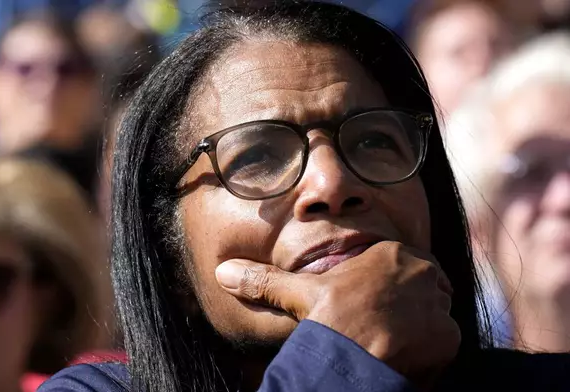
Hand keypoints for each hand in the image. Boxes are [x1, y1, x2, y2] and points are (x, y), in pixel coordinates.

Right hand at [215, 241, 460, 385]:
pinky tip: (401, 356)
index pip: (402, 265)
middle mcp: (421, 273)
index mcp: (391, 255)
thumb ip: (265, 279)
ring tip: (391, 341)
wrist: (350, 360)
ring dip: (420, 327)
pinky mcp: (448, 335)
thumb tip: (224, 272)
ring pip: (435, 312)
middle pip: (422, 287)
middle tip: (384, 325)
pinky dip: (428, 351)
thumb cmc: (327, 319)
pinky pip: (444, 340)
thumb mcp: (298, 295)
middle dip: (408, 304)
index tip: (377, 304)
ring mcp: (438, 304)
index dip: (389, 286)